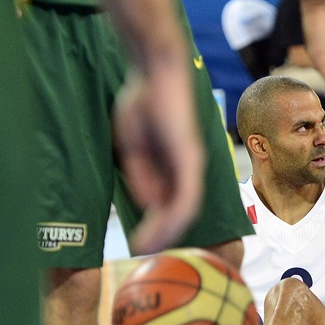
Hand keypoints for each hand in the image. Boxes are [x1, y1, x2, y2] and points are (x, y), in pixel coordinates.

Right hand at [113, 60, 204, 254]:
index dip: (155, 225)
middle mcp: (186, 169)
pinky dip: (174, 213)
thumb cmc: (141, 103)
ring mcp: (191, 165)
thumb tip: (149, 205)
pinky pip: (187, 194)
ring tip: (147, 245)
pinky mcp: (190, 158)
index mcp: (171, 166)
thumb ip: (142, 176)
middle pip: (178, 212)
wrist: (154, 73)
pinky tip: (159, 226)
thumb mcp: (133, 148)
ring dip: (166, 230)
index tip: (138, 242)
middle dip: (161, 233)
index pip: (167, 205)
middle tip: (142, 250)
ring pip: (184, 208)